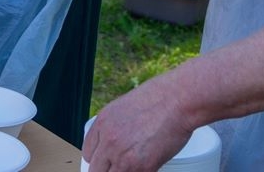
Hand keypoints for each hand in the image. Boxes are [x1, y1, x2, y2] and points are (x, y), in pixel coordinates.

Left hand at [81, 75, 196, 170]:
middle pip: (96, 170)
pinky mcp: (142, 168)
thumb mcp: (123, 108)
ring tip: (132, 166)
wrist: (176, 100)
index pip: (88, 153)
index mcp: (102, 123)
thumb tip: (112, 143)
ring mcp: (123, 156)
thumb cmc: (156, 100)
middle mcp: (108, 141)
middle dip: (107, 170)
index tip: (105, 162)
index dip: (98, 159)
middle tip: (119, 167)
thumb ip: (113, 127)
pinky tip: (146, 167)